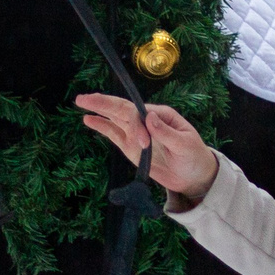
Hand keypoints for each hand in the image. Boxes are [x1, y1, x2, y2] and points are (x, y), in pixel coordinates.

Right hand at [75, 94, 217, 203]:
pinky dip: (101, 126)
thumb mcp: (185, 144)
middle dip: (104, 103)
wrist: (192, 176)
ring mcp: (137, 133)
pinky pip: (113, 133)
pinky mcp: (131, 146)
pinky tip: (88, 119)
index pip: (140, 114)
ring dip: (99, 109)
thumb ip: (166, 132)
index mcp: (161, 115)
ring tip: (81, 101)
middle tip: (84, 98)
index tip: (144, 144)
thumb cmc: (193, 156)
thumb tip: (149, 116)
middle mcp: (146, 120)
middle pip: (122, 108)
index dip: (136, 125)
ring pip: (115, 117)